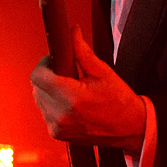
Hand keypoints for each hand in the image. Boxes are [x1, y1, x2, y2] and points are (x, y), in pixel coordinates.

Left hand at [30, 26, 145, 152]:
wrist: (130, 128)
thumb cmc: (120, 101)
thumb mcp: (103, 72)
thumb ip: (83, 52)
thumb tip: (73, 32)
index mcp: (72, 98)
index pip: (38, 76)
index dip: (44, 64)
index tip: (55, 60)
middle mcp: (61, 115)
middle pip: (36, 86)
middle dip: (48, 75)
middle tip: (68, 73)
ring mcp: (57, 127)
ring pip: (39, 98)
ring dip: (49, 90)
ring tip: (71, 89)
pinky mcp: (57, 134)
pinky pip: (45, 111)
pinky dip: (53, 103)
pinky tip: (70, 102)